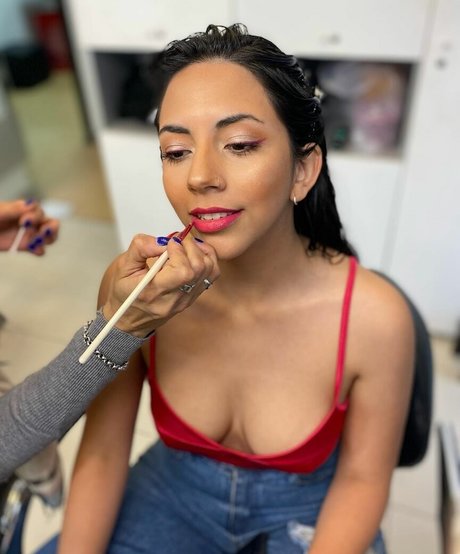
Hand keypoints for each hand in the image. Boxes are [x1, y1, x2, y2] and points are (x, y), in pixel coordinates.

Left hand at [0, 199, 59, 254]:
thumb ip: (13, 209)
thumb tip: (30, 203)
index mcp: (25, 210)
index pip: (38, 211)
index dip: (35, 216)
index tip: (23, 222)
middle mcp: (32, 221)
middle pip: (51, 223)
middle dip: (52, 228)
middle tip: (43, 232)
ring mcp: (31, 234)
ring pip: (50, 236)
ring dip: (48, 239)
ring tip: (36, 242)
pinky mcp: (27, 246)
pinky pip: (40, 249)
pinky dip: (39, 250)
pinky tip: (32, 250)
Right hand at [102, 233, 219, 336]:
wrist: (129, 319)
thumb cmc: (124, 293)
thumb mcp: (122, 268)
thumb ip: (140, 249)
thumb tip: (162, 241)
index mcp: (153, 292)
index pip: (182, 271)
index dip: (179, 251)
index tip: (168, 243)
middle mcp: (173, 299)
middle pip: (198, 269)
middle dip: (190, 247)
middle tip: (178, 240)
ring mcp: (186, 300)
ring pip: (209, 271)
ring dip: (200, 251)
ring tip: (185, 246)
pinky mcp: (193, 298)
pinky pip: (211, 276)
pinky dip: (207, 259)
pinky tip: (193, 254)